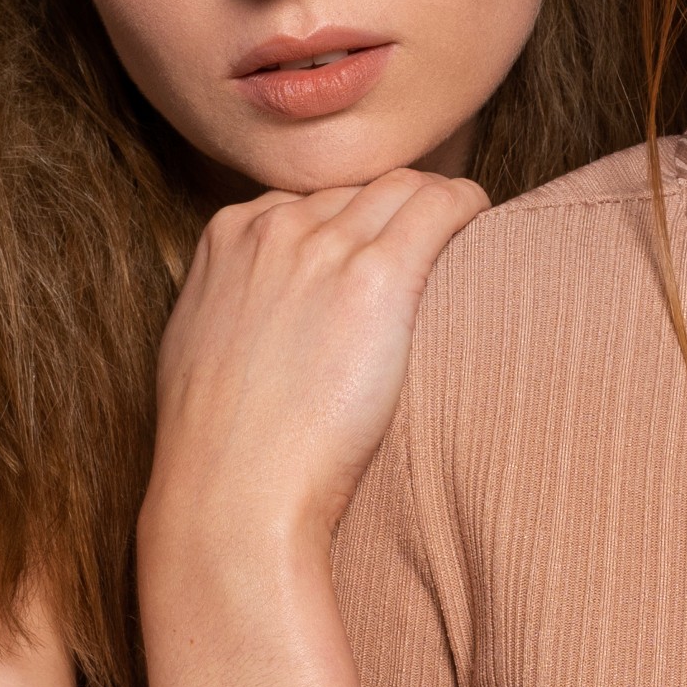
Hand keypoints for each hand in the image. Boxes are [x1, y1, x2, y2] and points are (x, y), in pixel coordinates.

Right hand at [137, 170, 486, 686]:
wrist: (234, 497)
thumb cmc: (222, 447)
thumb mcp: (202, 343)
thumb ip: (238, 296)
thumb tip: (277, 298)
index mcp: (229, 236)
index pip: (314, 197)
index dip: (356, 224)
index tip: (383, 251)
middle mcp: (275, 228)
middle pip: (363, 188)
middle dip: (400, 212)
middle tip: (437, 247)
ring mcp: (325, 249)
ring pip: (405, 189)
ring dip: (438, 208)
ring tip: (466, 240)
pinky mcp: (376, 277)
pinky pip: (442, 207)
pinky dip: (468, 206)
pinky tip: (484, 223)